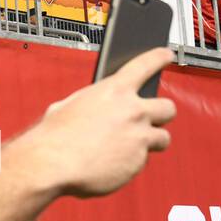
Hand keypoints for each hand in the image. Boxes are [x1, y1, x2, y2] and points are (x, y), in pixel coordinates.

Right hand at [22, 48, 175, 198]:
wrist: (53, 165)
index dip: (159, 58)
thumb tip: (101, 109)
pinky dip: (131, 162)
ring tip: (134, 146)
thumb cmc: (56, 136)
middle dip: (162, 113)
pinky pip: (142, 161)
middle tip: (153, 119)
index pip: (146, 64)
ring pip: (163, 138)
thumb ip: (95, 103)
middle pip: (168, 107)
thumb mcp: (70, 105)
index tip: (166, 55)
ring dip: (152, 141)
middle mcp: (133, 111)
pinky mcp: (138, 161)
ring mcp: (139, 137)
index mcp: (114, 90)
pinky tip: (113, 163)